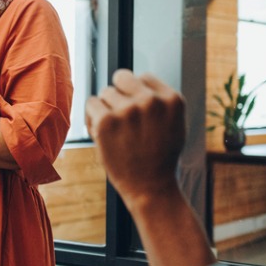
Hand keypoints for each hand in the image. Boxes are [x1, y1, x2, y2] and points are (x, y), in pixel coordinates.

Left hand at [86, 70, 186, 208]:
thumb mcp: (174, 124)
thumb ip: (160, 101)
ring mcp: (128, 110)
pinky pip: (91, 104)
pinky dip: (92, 117)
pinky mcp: (107, 121)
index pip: (144, 77)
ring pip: (105, 92)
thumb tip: (137, 80)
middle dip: (119, 94)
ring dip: (105, 108)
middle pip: (122, 77)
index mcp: (172, 99)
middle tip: (121, 117)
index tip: (135, 111)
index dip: (136, 93)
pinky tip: (101, 133)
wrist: (151, 187)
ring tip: (114, 131)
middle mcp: (151, 101)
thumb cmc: (160, 157)